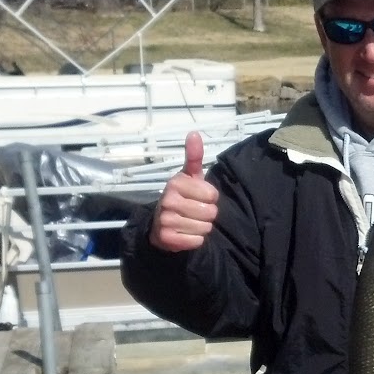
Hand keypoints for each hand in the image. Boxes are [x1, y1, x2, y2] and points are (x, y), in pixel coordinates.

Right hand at [151, 131, 218, 251]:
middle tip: (195, 211)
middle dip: (207, 214)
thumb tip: (194, 133)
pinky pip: (196, 241)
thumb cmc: (182, 196)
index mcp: (175, 183)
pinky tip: (185, 233)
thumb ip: (194, 156)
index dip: (210, 198)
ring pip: (204, 228)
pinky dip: (195, 240)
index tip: (199, 197)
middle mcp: (168, 200)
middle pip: (210, 213)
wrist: (160, 223)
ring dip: (201, 227)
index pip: (212, 195)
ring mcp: (165, 220)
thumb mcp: (189, 176)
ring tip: (190, 222)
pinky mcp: (166, 238)